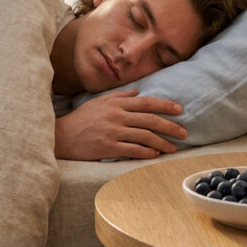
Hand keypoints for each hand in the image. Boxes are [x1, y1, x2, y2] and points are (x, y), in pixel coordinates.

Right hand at [54, 89, 186, 160]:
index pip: (146, 102)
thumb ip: (118, 96)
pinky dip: (147, 152)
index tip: (179, 110)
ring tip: (172, 148)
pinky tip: (155, 155)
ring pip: (145, 136)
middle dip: (170, 126)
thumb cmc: (80, 119)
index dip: (165, 106)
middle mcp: (117, 116)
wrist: (62, 136)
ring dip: (162, 143)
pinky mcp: (109, 148)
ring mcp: (113, 132)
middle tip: (184, 133)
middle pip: (150, 120)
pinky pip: (133, 150)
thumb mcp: (98, 102)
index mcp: (116, 104)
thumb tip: (137, 91)